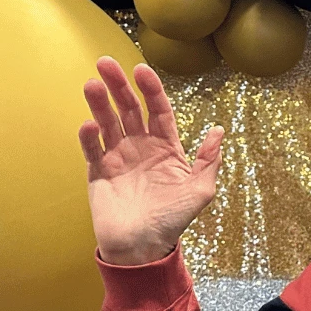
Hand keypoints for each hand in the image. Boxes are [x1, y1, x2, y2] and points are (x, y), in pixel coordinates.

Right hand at [79, 57, 224, 264]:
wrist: (143, 248)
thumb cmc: (173, 220)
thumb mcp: (199, 191)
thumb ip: (208, 160)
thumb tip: (220, 131)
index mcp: (166, 147)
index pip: (158, 110)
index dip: (151, 89)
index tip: (142, 70)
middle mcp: (140, 147)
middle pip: (128, 108)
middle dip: (119, 85)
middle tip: (106, 62)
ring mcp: (118, 157)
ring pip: (107, 122)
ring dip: (99, 103)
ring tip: (93, 84)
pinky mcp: (98, 172)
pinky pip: (92, 149)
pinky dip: (89, 137)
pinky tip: (89, 125)